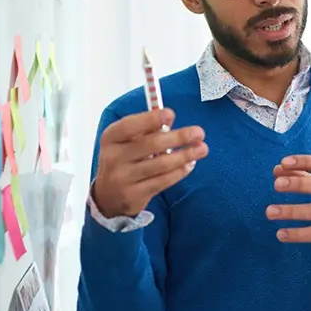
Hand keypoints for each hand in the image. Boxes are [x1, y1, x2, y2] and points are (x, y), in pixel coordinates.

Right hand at [91, 108, 206, 217]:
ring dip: (185, 155)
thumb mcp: (126, 142)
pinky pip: (162, 181)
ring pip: (160, 164)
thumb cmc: (123, 160)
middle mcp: (113, 158)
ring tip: (202, 149)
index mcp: (111, 138)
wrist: (108, 196)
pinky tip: (190, 164)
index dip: (150, 119)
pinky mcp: (134, 195)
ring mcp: (123, 178)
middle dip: (178, 137)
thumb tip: (170, 119)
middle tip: (199, 132)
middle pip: (150, 145)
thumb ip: (145, 130)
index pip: (129, 126)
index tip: (171, 114)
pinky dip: (179, 172)